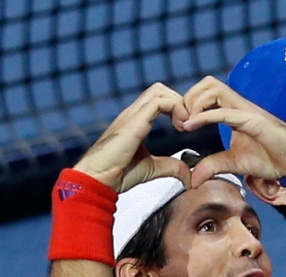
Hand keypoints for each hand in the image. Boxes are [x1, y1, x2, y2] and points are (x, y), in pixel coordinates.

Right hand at [73, 83, 191, 191]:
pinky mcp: (134, 121)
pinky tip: (180, 127)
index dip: (177, 108)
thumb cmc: (116, 174)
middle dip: (179, 102)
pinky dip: (175, 109)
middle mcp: (133, 113)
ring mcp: (132, 115)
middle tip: (187, 124)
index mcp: (136, 121)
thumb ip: (171, 167)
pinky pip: (159, 102)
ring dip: (178, 104)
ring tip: (184, 125)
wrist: (97, 179)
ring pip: (159, 91)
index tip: (185, 128)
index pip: (159, 99)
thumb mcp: (152, 168)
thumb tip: (188, 175)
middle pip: (160, 89)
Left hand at [174, 76, 285, 186]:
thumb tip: (194, 178)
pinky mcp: (255, 121)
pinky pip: (226, 112)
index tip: (180, 125)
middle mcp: (240, 106)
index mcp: (234, 111)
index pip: (206, 93)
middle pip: (208, 83)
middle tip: (181, 122)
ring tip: (186, 124)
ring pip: (214, 88)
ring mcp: (247, 111)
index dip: (189, 103)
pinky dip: (205, 116)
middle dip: (188, 98)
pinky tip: (191, 126)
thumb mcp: (234, 163)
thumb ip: (213, 165)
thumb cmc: (272, 159)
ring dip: (194, 103)